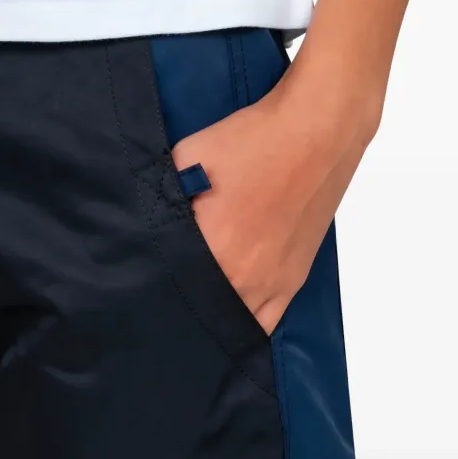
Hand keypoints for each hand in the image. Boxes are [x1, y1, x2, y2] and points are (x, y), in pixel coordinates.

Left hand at [172, 90, 371, 333]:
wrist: (314, 132)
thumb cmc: (254, 142)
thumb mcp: (187, 159)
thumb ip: (163, 197)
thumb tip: (152, 218)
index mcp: (215, 252)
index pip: (170, 290)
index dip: (153, 288)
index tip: (143, 285)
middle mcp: (246, 279)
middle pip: (202, 314)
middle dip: (182, 306)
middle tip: (167, 296)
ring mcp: (275, 284)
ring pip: (236, 325)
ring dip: (216, 318)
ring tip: (198, 306)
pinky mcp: (295, 278)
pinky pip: (269, 321)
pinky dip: (248, 322)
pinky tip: (234, 309)